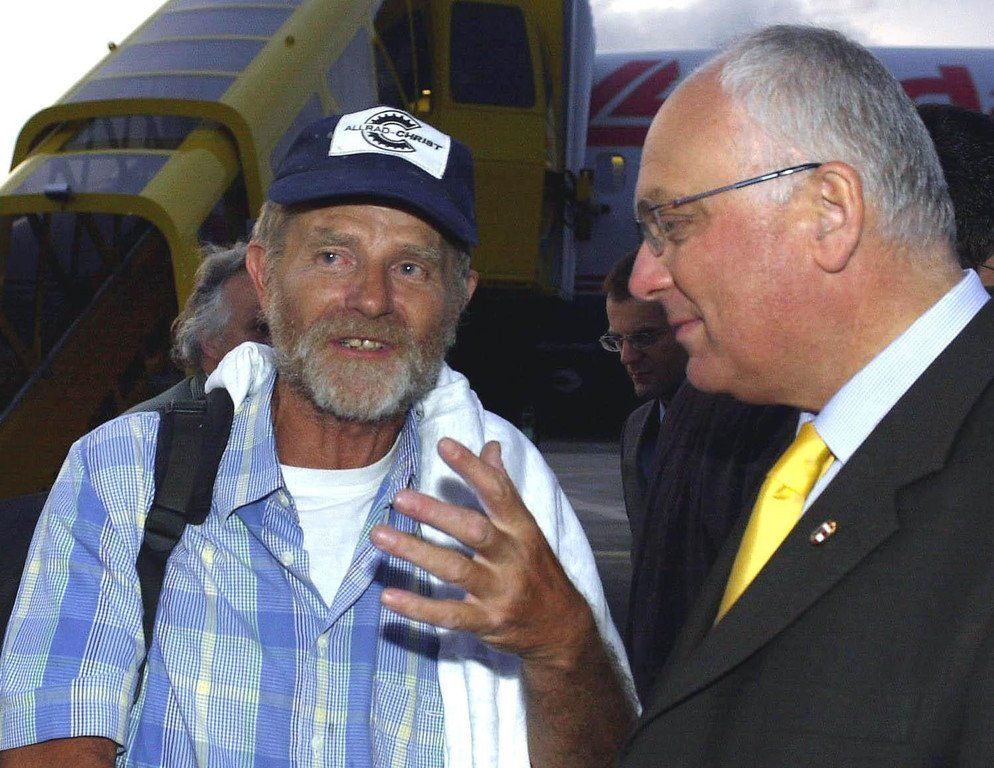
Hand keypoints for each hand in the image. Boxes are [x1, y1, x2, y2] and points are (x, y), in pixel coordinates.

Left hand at [370, 437, 595, 666]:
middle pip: (473, 530)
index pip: (498, 492)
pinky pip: (449, 614)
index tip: (444, 445)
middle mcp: (512, 557)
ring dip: (414, 552)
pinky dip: (417, 607)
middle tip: (400, 497)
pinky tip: (388, 596)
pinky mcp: (487, 622)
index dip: (471, 467)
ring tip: (379, 536)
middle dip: (436, 513)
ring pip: (454, 569)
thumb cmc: (537, 569)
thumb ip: (504, 487)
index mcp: (522, 529)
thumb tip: (490, 446)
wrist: (562, 627)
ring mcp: (500, 591)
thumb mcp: (528, 527)